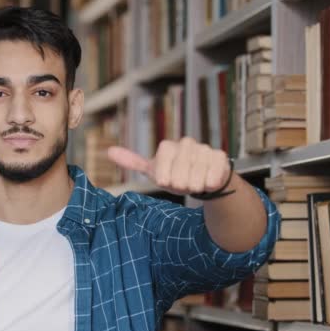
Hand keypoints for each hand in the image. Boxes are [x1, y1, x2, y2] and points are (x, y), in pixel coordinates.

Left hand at [107, 137, 231, 195]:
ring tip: (195, 182)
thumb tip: (109, 151)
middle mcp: (186, 144)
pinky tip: (207, 181)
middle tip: (183, 183)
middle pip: (179, 177)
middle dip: (181, 185)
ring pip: (196, 179)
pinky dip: (208, 184)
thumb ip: (133, 161)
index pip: (161, 170)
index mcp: (168, 147)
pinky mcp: (219, 157)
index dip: (165, 180)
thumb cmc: (175, 174)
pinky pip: (212, 178)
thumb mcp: (154, 170)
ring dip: (194, 186)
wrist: (203, 177)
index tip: (167, 181)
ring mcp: (204, 149)